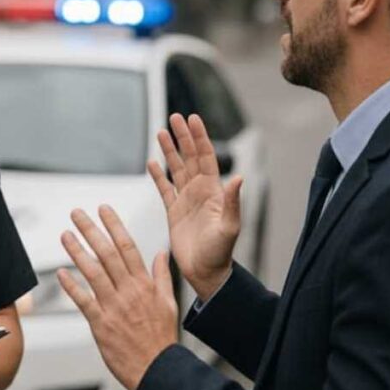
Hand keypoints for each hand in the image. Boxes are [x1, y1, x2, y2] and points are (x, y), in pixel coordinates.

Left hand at [57, 206, 177, 389]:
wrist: (158, 370)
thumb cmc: (162, 339)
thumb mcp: (169, 303)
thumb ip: (162, 276)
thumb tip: (161, 253)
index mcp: (145, 284)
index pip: (127, 246)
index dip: (114, 225)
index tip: (103, 209)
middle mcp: (128, 291)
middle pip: (107, 253)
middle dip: (90, 230)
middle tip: (76, 213)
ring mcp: (114, 307)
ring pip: (93, 273)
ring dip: (77, 252)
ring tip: (65, 234)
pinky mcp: (101, 325)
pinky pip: (83, 301)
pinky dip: (71, 286)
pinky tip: (61, 273)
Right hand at [147, 114, 243, 299]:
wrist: (206, 273)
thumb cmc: (220, 252)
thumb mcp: (229, 227)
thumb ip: (232, 202)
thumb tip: (238, 177)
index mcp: (213, 191)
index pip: (205, 157)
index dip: (199, 138)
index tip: (193, 119)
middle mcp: (200, 191)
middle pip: (189, 157)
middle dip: (182, 137)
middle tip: (174, 117)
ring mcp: (186, 201)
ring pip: (176, 169)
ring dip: (169, 151)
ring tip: (161, 132)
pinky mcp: (174, 212)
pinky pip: (164, 189)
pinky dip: (157, 176)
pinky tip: (151, 163)